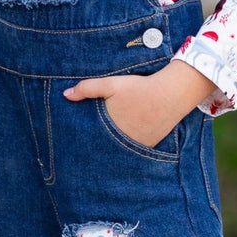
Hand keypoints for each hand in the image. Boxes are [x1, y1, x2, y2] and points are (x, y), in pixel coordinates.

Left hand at [63, 59, 214, 148]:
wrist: (171, 94)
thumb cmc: (139, 88)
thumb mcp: (111, 84)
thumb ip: (87, 89)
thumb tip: (65, 95)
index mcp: (110, 127)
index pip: (91, 137)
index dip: (82, 139)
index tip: (74, 142)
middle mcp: (122, 140)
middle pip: (103, 146)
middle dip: (95, 146)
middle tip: (84, 152)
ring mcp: (136, 145)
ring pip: (118, 150)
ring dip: (112, 148)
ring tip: (103, 148)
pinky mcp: (148, 146)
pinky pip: (133, 151)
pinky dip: (127, 148)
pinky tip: (123, 143)